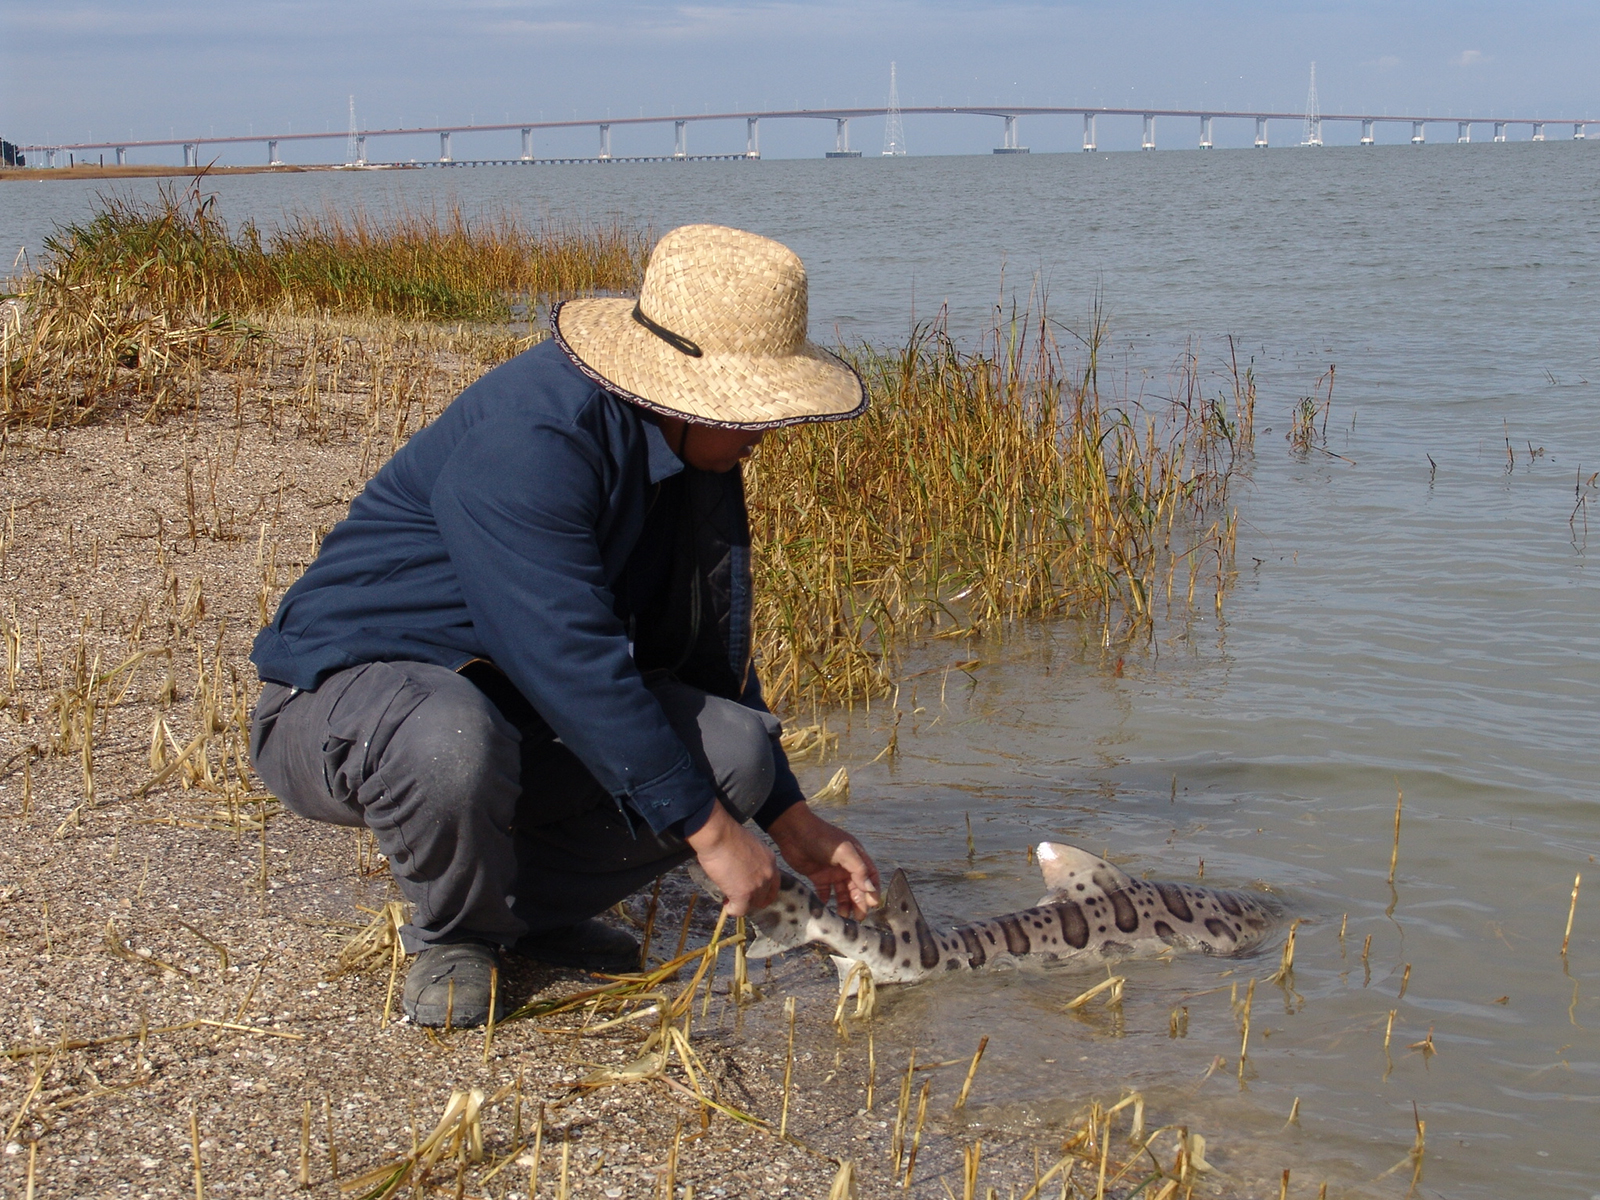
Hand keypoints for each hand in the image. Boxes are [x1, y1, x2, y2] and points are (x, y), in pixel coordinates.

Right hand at [686, 802, 778, 915]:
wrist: (718, 835)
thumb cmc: (727, 835)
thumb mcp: (749, 846)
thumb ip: (752, 860)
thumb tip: (742, 870)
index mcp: (770, 861)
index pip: (774, 884)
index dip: (762, 891)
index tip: (751, 891)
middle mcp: (768, 874)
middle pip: (764, 897)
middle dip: (751, 898)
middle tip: (736, 894)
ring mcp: (757, 886)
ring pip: (753, 904)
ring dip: (741, 903)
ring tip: (728, 898)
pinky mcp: (743, 894)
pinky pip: (740, 910)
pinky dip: (732, 910)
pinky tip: (726, 905)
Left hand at [767, 802, 880, 918]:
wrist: (794, 832)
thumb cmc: (822, 837)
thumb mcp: (844, 851)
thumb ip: (859, 869)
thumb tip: (870, 889)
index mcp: (856, 857)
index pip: (870, 876)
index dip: (873, 891)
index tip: (872, 906)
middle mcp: (846, 866)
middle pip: (856, 888)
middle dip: (859, 903)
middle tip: (858, 918)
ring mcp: (832, 872)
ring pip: (841, 893)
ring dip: (844, 905)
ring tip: (843, 918)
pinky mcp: (818, 876)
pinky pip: (825, 893)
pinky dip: (826, 902)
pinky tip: (826, 911)